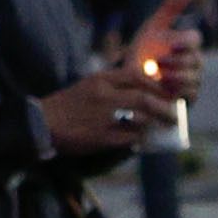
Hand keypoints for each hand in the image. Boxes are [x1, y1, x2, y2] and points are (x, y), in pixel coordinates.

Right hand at [39, 0, 190, 150]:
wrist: (43, 122)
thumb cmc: (68, 104)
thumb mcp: (90, 85)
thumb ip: (114, 85)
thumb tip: (142, 91)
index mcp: (102, 79)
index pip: (138, 76)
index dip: (158, 85)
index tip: (169, 93)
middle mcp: (104, 95)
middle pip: (145, 98)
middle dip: (164, 108)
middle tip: (174, 115)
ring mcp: (103, 117)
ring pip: (140, 118)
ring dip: (155, 125)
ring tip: (162, 129)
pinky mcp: (101, 137)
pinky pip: (129, 138)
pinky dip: (140, 140)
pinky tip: (144, 141)